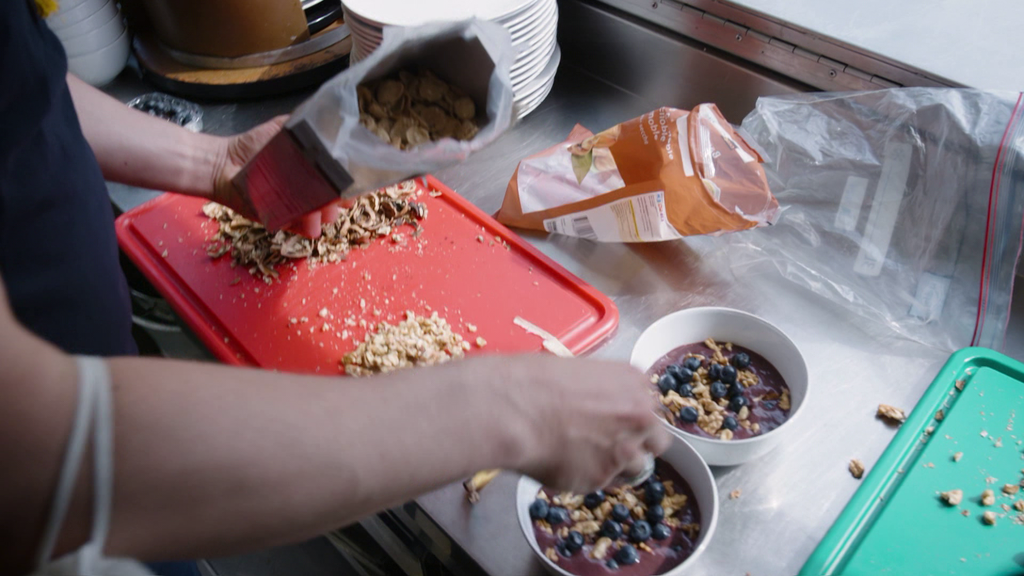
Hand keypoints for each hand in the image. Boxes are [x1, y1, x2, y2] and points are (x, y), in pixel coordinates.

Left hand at [210, 116, 340, 237]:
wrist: (225, 164)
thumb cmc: (254, 145)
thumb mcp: (284, 128)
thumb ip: (307, 124)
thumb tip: (332, 119)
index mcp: (316, 168)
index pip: (344, 177)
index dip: (353, 180)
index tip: (356, 180)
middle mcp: (312, 189)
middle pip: (339, 199)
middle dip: (342, 199)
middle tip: (336, 195)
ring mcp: (301, 207)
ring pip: (325, 216)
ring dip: (327, 214)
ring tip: (319, 209)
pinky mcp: (286, 221)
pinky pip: (304, 228)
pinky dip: (309, 227)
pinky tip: (309, 223)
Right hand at [492, 356, 670, 492]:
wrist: (513, 409)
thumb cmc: (533, 383)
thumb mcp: (578, 372)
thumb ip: (603, 393)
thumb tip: (600, 410)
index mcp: (634, 382)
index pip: (651, 407)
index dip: (634, 418)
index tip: (619, 424)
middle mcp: (639, 415)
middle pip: (657, 440)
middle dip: (638, 445)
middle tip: (611, 447)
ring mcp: (625, 448)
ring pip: (636, 468)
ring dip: (616, 466)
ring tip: (582, 457)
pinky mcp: (603, 478)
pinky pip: (603, 484)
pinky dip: (586, 478)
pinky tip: (563, 462)